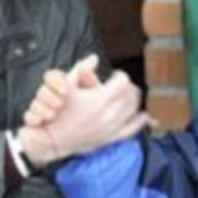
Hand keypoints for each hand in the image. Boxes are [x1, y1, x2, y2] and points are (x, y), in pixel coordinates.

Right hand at [20, 67, 149, 164]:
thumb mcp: (66, 86)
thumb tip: (94, 58)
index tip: (115, 75)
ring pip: (133, 110)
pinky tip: (144, 116)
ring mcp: (112, 127)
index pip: (122, 82)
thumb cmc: (58, 112)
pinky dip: (140, 121)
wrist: (53, 139)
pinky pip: (132, 129)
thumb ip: (80, 70)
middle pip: (130, 95)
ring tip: (129, 95)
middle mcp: (109, 114)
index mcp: (99, 99)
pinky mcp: (111, 138)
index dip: (120, 75)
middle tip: (122, 84)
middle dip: (128, 87)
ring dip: (133, 100)